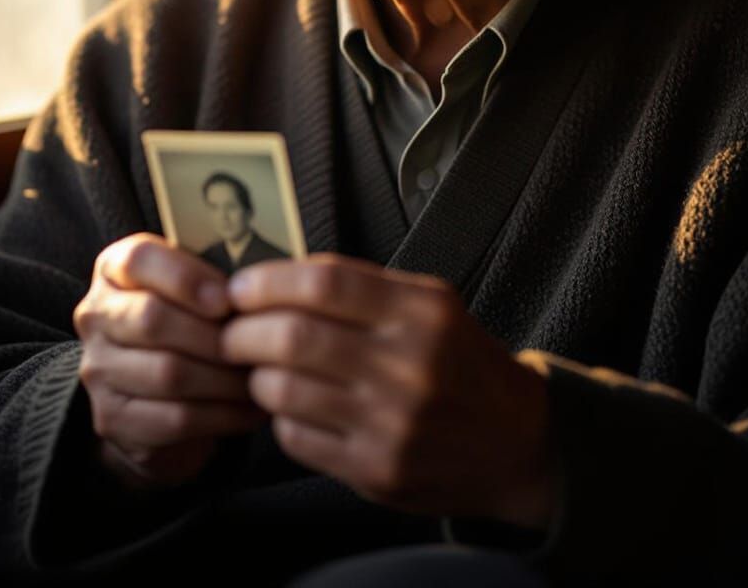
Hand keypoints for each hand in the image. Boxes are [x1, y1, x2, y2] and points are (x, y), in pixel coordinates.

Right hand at [74, 233, 263, 487]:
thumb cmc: (189, 322)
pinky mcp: (112, 419)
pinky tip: (251, 408)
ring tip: (262, 375)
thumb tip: (258, 287)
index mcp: (114, 269)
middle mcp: (96, 316)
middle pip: (152, 318)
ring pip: (168, 372)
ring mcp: (98, 370)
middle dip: (213, 333)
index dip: (185, 277)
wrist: (153, 394)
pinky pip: (175, 418)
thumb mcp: (193, 287)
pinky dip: (223, 414)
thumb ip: (213, 276)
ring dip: (225, 377)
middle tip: (257, 343)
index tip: (227, 299)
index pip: (138, 259)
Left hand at [220, 254, 553, 525]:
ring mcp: (391, 423)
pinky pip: (296, 438)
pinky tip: (291, 407)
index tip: (240, 287)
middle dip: (243, 331)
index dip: (268, 281)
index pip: (324, 284)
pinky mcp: (376, 471)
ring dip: (255, 376)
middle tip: (231, 331)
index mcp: (421, 312)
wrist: (516, 443)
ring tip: (258, 369)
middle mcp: (408, 366)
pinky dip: (280, 418)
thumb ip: (364, 288)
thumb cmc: (461, 363)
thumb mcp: (431, 305)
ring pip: (283, 390)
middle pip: (293, 337)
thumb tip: (279, 276)